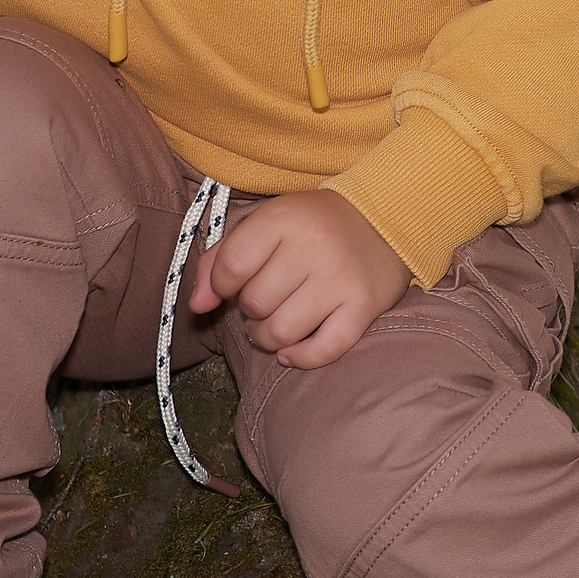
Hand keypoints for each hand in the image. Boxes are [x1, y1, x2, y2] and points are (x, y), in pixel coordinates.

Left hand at [186, 192, 411, 368]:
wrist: (382, 219)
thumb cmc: (311, 226)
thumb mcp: (264, 224)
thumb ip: (220, 259)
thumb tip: (196, 306)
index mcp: (282, 219)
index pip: (231, 267)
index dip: (221, 286)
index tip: (232, 285)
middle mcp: (312, 247)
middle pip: (254, 303)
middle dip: (249, 311)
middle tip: (263, 301)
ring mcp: (340, 279)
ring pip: (281, 332)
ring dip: (268, 338)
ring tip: (274, 324)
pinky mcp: (364, 306)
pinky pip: (323, 350)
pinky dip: (300, 358)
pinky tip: (291, 351)